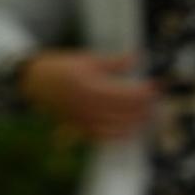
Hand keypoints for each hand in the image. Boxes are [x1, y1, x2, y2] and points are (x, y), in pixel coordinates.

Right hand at [19, 50, 157, 139]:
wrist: (35, 82)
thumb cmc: (61, 67)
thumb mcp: (88, 59)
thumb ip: (114, 62)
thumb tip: (137, 58)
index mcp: (91, 86)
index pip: (125, 93)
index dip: (144, 92)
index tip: (156, 87)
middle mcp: (88, 106)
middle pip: (124, 112)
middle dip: (144, 108)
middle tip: (159, 103)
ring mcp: (84, 120)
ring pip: (117, 126)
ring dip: (136, 123)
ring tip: (150, 117)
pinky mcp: (80, 128)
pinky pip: (103, 136)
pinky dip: (119, 136)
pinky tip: (131, 132)